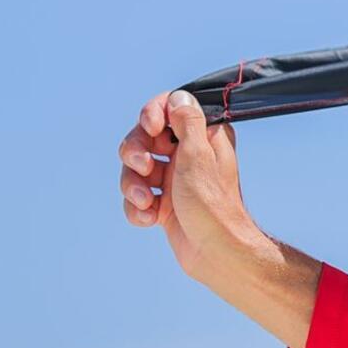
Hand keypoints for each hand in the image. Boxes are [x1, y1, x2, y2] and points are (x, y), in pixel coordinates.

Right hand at [117, 89, 265, 285]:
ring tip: (148, 202)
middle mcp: (187, 154)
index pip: (169, 108)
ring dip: (135, 186)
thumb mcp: (198, 155)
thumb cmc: (211, 203)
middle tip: (145, 166)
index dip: (153, 114)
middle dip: (136, 153)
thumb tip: (180, 96)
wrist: (214, 251)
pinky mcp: (163, 203)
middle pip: (143, 139)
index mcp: (203, 136)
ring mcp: (173, 179)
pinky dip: (138, 208)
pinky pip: (136, 197)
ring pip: (134, 170)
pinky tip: (151, 219)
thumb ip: (187, 122)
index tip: (153, 128)